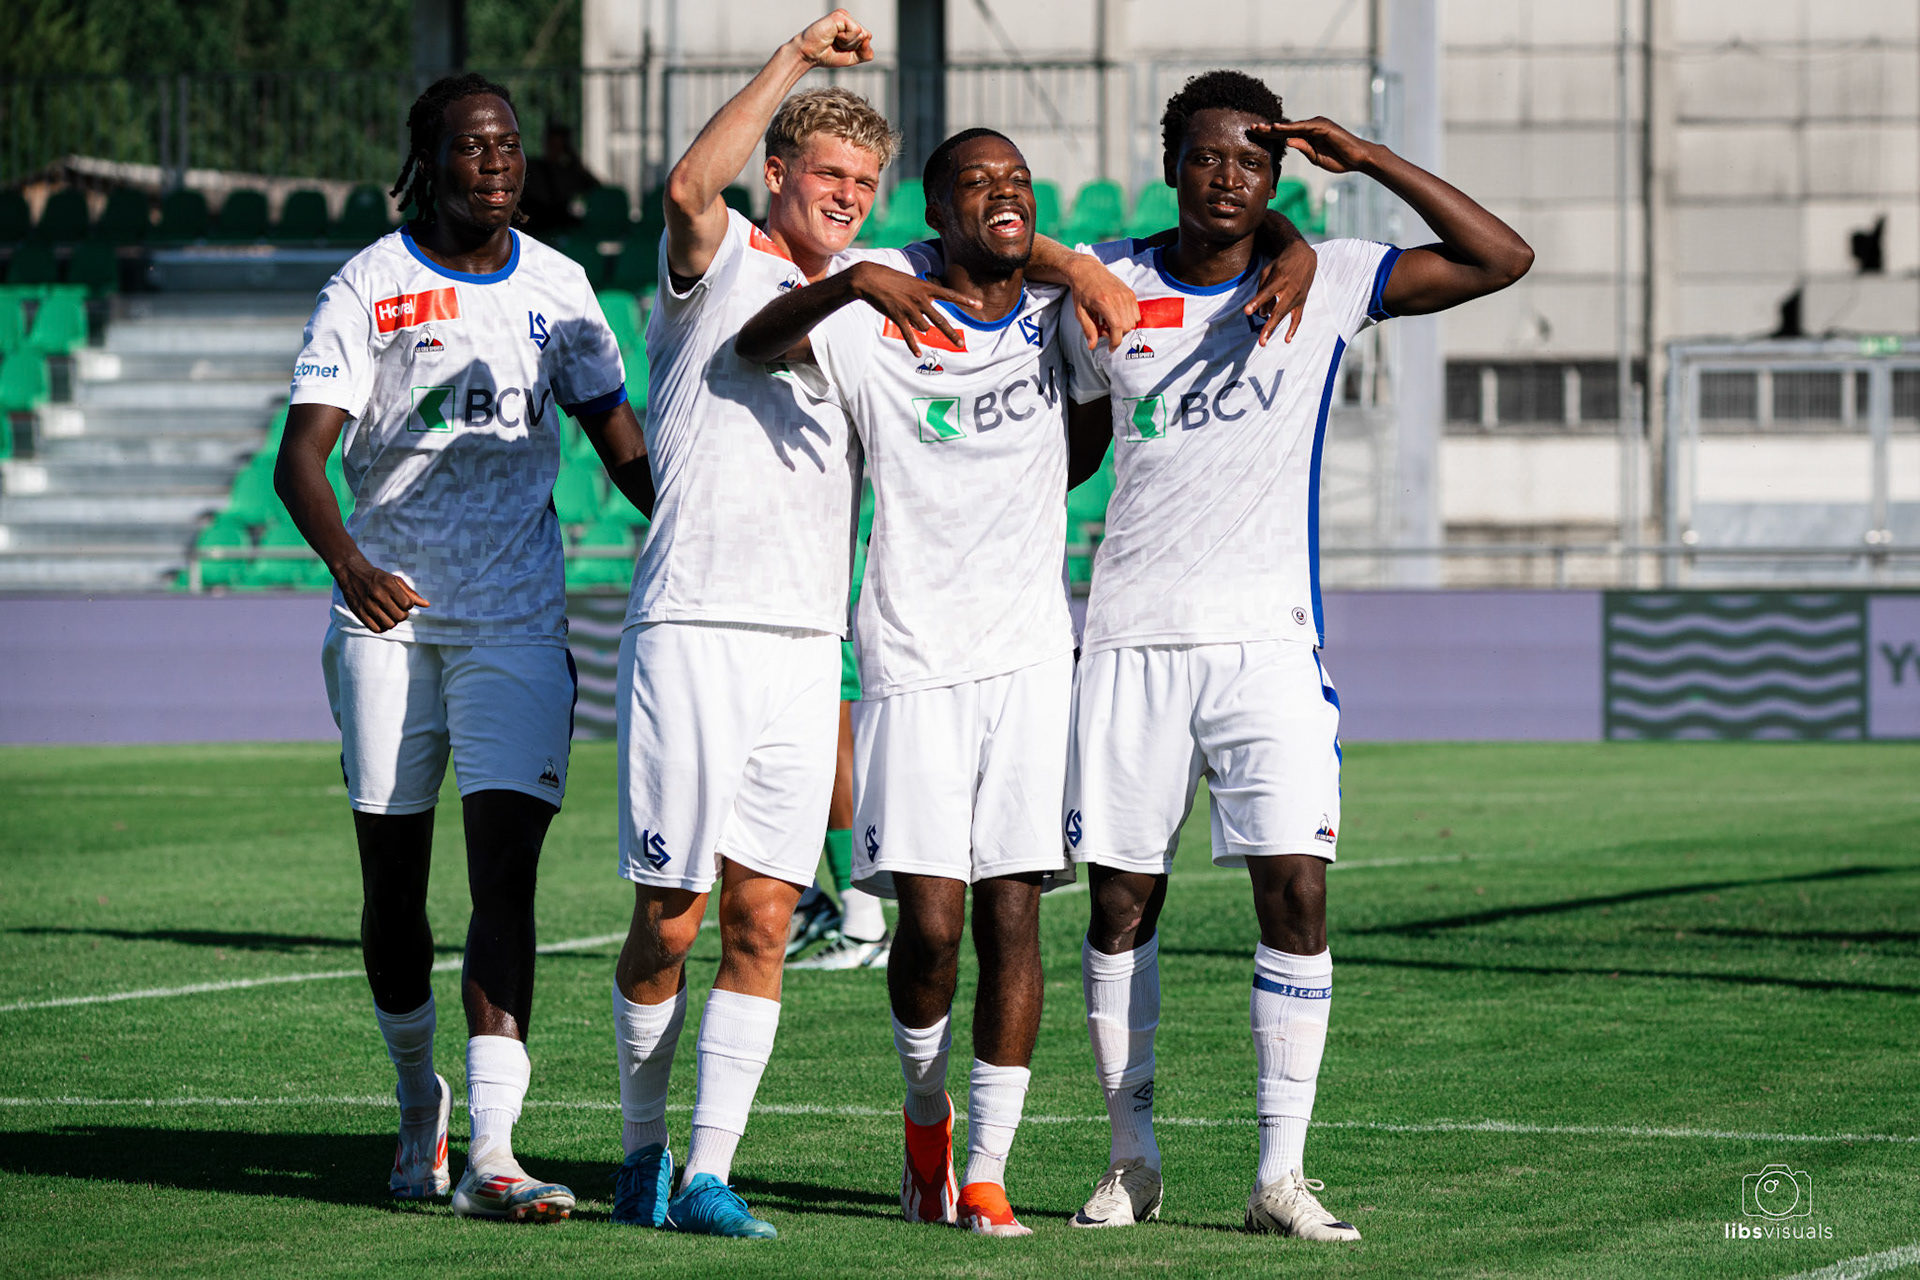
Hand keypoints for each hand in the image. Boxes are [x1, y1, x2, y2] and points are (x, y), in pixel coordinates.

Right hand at [335, 556, 428, 633]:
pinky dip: (381, 627)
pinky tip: (381, 619)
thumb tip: (427, 605)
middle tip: (396, 609)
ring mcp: (367, 604)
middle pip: (400, 617)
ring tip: (389, 614)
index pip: (407, 605)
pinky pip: (376, 629)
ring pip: (389, 625)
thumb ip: (411, 593)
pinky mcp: (358, 612)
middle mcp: (377, 594)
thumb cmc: (378, 577)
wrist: (352, 573)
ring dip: (392, 622)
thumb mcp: (395, 580)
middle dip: (402, 615)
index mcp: (388, 585)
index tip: (402, 601)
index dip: (408, 605)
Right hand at [794, 9, 873, 67]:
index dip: (858, 49)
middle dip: (853, 46)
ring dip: (848, 43)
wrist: (809, 55)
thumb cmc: (826, 55)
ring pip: (862, 34)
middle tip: (836, 45)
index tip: (841, 49)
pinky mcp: (840, 15)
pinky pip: (856, 30)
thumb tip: (868, 37)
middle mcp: (848, 19)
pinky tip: (833, 36)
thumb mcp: (852, 58)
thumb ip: (866, 52)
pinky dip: (846, 39)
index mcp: (851, 26)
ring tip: (834, 40)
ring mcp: (844, 16)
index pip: (868, 39)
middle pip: (867, 36)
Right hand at [848, 263, 980, 355]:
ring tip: (909, 317)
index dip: (965, 300)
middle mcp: (921, 300)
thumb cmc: (891, 279)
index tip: (980, 305)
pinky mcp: (898, 317)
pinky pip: (909, 335)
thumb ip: (923, 297)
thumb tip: (926, 319)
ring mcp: (910, 309)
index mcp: (926, 288)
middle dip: (951, 334)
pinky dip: (913, 346)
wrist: (871, 279)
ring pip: (923, 328)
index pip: (950, 294)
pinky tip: (918, 353)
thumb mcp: (912, 282)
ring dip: (920, 328)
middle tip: (960, 344)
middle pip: (940, 320)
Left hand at [1066, 257, 1140, 350]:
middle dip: (1116, 334)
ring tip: (1109, 322)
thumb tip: (1092, 346)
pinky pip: (1136, 313)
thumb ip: (1088, 329)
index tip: (1110, 348)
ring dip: (1123, 327)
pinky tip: (1116, 316)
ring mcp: (1126, 294)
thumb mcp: (1080, 311)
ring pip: (1132, 321)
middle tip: (1103, 329)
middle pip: (1126, 327)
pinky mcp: (1130, 293)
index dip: (1115, 341)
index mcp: (1104, 302)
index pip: (1117, 327)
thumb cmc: (1081, 291)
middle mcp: (1118, 298)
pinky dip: (1129, 319)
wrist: (1087, 271)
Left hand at [1244, 233, 1317, 344]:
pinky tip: (1286, 340)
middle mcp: (1290, 289)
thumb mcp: (1268, 270)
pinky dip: (1293, 329)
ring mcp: (1297, 297)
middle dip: (1268, 326)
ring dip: (1274, 328)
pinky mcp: (1302, 301)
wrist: (1304, 256)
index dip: (1257, 302)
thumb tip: (1262, 313)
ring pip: (1284, 315)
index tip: (1247, 311)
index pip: (1267, 293)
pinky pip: (1297, 318)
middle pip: (1278, 311)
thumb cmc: (1282, 263)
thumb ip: (1262, 289)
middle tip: (1260, 341)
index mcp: (1280, 278)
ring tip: (1263, 342)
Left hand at [1251, 117, 1376, 175]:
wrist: (1358, 159)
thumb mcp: (1315, 157)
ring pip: (1292, 126)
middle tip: (1252, 128)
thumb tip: (1288, 142)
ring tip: (1260, 128)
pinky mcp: (1323, 126)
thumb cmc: (1340, 160)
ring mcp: (1317, 125)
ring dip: (1275, 127)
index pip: (1286, 134)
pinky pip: (1303, 127)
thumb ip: (1303, 149)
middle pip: (1286, 128)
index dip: (1271, 135)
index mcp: (1309, 135)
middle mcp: (1312, 127)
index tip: (1256, 136)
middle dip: (1268, 129)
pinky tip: (1277, 129)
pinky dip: (1290, 128)